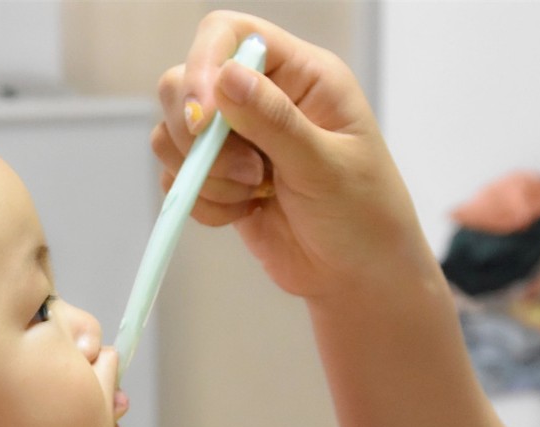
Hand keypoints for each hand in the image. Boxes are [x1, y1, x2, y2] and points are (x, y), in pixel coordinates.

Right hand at [151, 11, 430, 299]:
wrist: (357, 278)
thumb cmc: (364, 216)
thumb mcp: (326, 166)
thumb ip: (275, 122)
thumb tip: (225, 78)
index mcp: (301, 75)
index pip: (230, 35)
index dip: (204, 65)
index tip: (203, 120)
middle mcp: (264, 98)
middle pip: (185, 83)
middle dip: (199, 135)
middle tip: (249, 175)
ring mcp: (237, 140)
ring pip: (175, 134)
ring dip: (204, 174)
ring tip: (254, 194)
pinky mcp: (219, 180)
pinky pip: (179, 179)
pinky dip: (202, 202)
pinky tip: (244, 214)